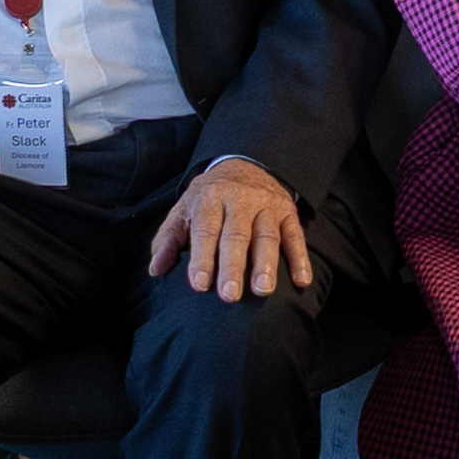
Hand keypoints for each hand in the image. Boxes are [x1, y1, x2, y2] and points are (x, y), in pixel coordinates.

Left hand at [145, 157, 314, 303]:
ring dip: (266, 264)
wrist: (247, 164)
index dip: (202, 258)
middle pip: (236, 235)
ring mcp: (266, 206)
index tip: (200, 285)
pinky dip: (300, 258)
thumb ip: (168, 239)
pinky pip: (296, 236)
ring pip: (267, 236)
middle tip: (229, 295)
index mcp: (210, 198)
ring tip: (262, 289)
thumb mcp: (184, 210)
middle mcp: (239, 199)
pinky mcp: (288, 212)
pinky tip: (302, 281)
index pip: (205, 230)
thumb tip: (156, 269)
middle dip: (233, 266)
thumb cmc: (210, 198)